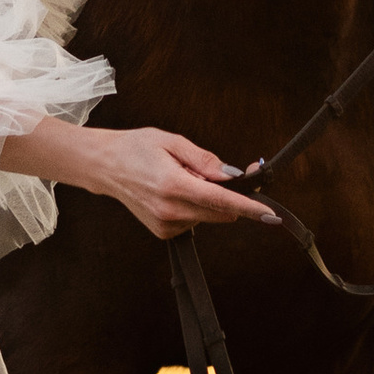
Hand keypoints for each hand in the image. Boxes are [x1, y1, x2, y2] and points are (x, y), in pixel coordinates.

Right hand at [78, 129, 282, 241]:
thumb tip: (232, 175)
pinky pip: (194, 221)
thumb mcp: (171, 141)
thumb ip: (205, 160)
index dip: (250, 208)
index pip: (221, 200)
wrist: (104, 166)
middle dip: (226, 195)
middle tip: (207, 171)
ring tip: (178, 179)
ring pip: (209, 216)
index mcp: (174, 185)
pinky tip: (171, 192)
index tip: (270, 215)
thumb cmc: (135, 148)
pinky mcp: (163, 232)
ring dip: (205, 199)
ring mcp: (166, 224)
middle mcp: (170, 210)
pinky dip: (192, 207)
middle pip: (221, 211)